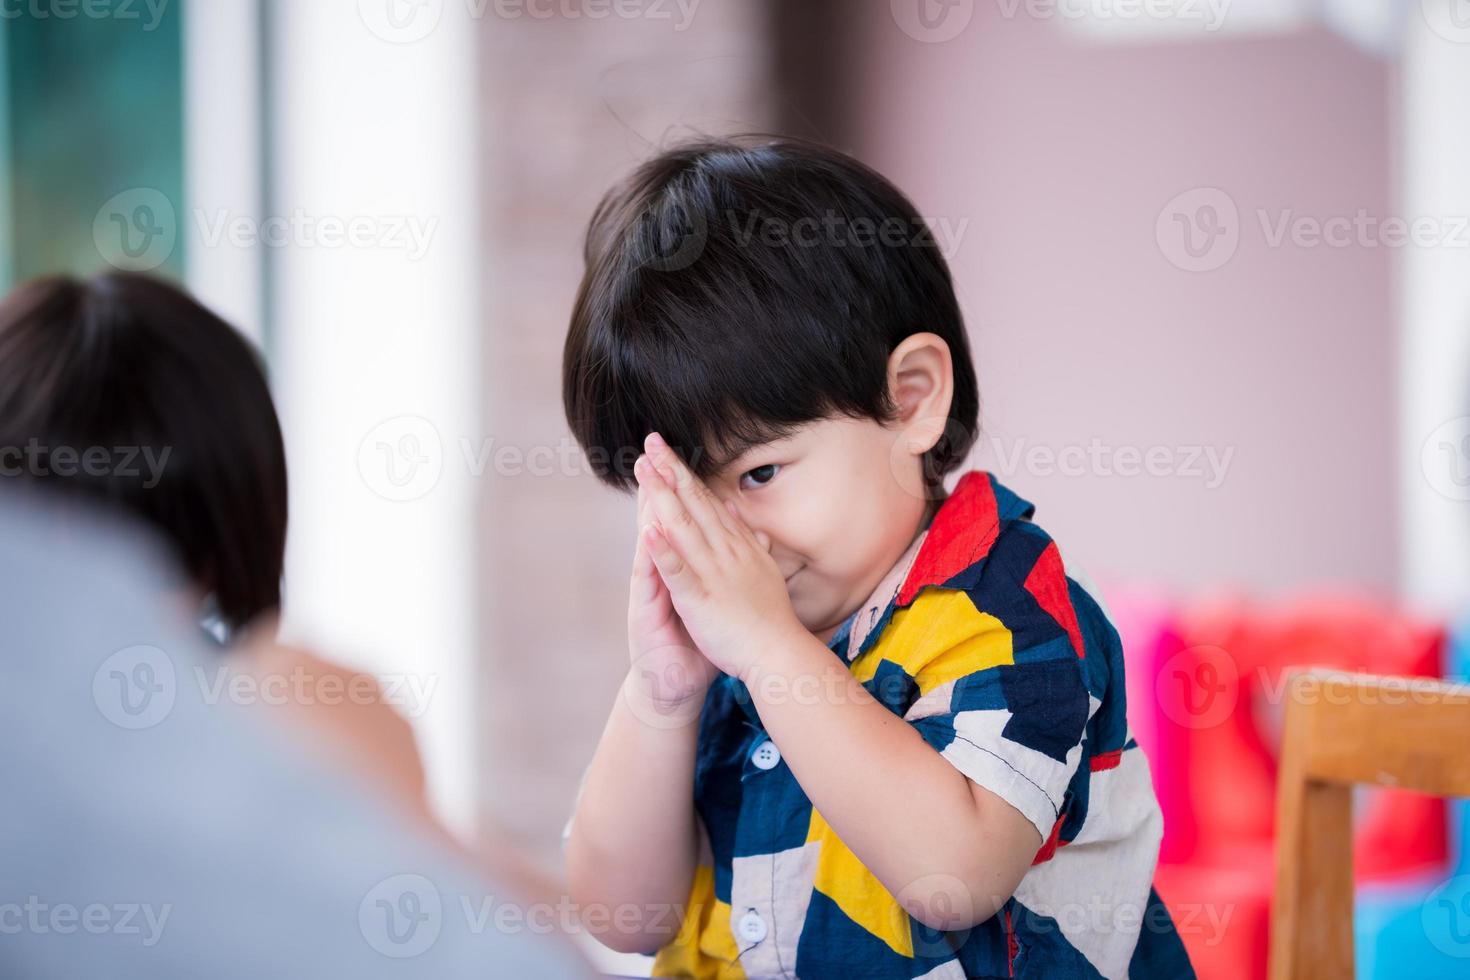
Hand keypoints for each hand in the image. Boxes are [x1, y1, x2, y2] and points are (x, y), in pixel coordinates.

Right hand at [626, 469, 718, 719]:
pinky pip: (650, 581)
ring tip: (645, 475)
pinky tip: (648, 534)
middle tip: (652, 448)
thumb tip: (733, 528)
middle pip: (658, 520)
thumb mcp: (711, 596)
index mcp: (678, 565)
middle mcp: (659, 573)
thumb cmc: (696, 641)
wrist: (674, 683)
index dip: (675, 485)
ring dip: (647, 509)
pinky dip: (651, 557)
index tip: (676, 452)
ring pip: (650, 543)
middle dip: (656, 484)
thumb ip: (719, 562)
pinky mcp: (646, 612)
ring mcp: (650, 591)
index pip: (677, 517)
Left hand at [633, 432, 802, 680]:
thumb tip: (735, 510)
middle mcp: (725, 552)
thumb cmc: (769, 619)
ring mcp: (712, 574)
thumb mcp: (762, 568)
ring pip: (683, 528)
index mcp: (736, 546)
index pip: (707, 503)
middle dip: (670, 472)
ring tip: (644, 470)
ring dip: (662, 496)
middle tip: (651, 442)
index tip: (668, 452)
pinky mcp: (699, 599)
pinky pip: (678, 571)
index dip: (686, 475)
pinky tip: (647, 530)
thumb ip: (749, 538)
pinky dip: (663, 550)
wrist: (778, 654)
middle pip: (693, 504)